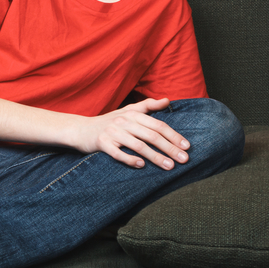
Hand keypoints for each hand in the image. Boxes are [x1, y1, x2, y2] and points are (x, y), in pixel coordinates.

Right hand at [74, 98, 189, 169]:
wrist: (81, 129)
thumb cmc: (108, 122)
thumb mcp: (127, 110)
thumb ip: (147, 106)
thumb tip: (167, 100)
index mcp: (132, 114)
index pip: (157, 125)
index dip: (174, 135)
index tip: (187, 146)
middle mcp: (123, 121)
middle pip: (151, 136)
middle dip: (169, 148)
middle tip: (184, 160)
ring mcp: (112, 132)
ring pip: (138, 145)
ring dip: (155, 157)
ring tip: (169, 166)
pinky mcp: (102, 143)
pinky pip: (118, 153)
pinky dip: (130, 159)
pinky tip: (141, 166)